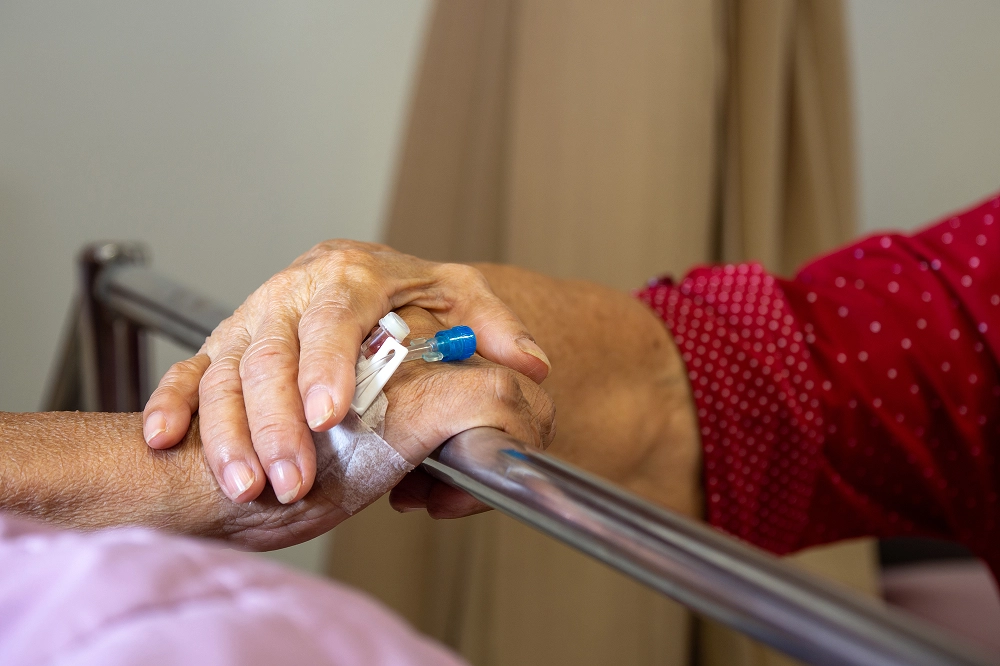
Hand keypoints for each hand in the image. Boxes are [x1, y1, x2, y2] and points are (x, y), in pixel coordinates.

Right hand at [142, 241, 550, 505]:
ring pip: (228, 371)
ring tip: (247, 484)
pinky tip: (168, 439)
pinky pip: (188, 371)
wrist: (359, 283)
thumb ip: (493, 326)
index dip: (328, 361)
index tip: (329, 412)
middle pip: (273, 353)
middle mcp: (293, 292)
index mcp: (351, 272)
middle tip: (292, 477)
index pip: (337, 312)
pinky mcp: (221, 345)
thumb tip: (530, 364)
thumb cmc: (404, 294)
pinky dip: (174, 404)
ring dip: (230, 432)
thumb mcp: (457, 297)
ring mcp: (252, 319)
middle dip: (278, 421)